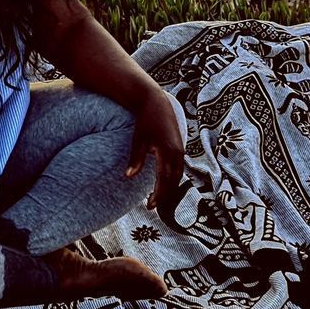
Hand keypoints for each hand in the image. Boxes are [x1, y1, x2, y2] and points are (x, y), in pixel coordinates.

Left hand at [123, 87, 184, 210]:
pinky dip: (172, 178)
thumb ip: (136, 159)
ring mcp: (181, 150)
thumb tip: (129, 177)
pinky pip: (178, 168)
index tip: (150, 205)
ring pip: (178, 175)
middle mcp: (178, 152)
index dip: (158, 194)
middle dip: (164, 195)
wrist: (156, 102)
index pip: (165, 179)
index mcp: (168, 151)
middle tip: (152, 206)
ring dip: (169, 188)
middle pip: (174, 181)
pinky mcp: (180, 147)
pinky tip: (163, 183)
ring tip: (157, 198)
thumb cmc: (145, 120)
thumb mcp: (139, 139)